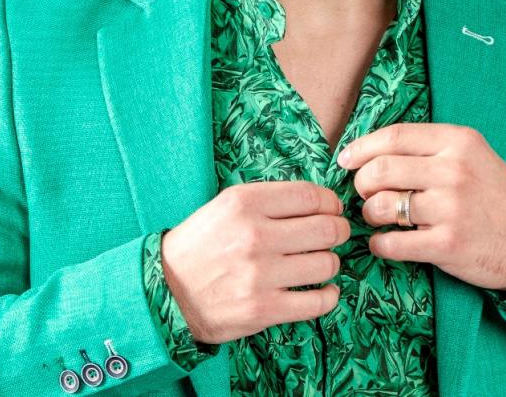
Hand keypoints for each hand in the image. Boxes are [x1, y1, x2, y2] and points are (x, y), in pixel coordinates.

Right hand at [160, 180, 350, 344]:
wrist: (166, 291)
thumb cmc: (201, 245)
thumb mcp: (226, 206)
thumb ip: (268, 200)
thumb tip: (319, 201)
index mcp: (245, 203)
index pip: (310, 195)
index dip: (330, 202)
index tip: (332, 209)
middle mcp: (255, 236)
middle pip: (325, 228)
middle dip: (339, 231)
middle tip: (335, 235)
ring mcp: (260, 275)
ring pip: (326, 264)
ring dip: (331, 263)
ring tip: (322, 263)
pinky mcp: (264, 309)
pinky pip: (318, 302)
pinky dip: (329, 296)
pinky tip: (324, 291)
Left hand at [337, 122, 505, 294]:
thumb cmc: (492, 195)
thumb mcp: (471, 155)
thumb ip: (429, 148)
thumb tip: (371, 150)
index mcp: (458, 142)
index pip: (394, 136)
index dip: (361, 148)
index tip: (345, 160)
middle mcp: (454, 171)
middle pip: (380, 169)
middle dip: (361, 183)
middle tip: (364, 193)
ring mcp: (451, 208)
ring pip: (380, 205)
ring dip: (368, 213)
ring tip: (377, 217)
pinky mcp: (447, 244)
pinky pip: (391, 243)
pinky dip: (379, 244)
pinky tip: (385, 242)